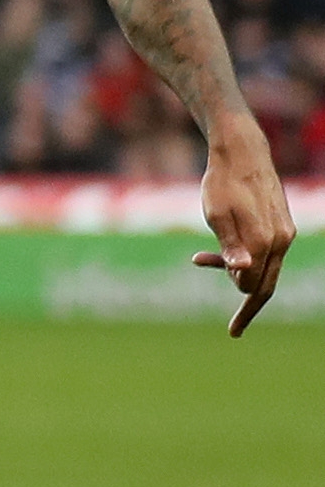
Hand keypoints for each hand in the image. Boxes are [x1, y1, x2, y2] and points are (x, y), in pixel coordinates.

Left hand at [193, 124, 295, 334]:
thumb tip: (241, 272)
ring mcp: (284, 232)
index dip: (237, 299)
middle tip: (235, 332)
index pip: (254, 287)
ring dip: (238, 274)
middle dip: (249, 307)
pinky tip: (213, 250)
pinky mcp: (280, 225)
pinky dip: (245, 257)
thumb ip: (230, 246)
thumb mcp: (216, 214)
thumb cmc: (222, 184)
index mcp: (265, 242)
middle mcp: (281, 240)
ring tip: (202, 260)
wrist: (241, 154)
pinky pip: (266, 252)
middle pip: (267, 285)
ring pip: (266, 268)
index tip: (226, 315)